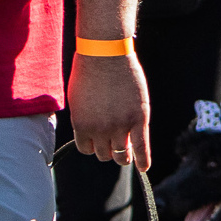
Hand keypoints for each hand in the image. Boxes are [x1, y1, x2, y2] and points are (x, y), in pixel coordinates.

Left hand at [70, 53, 152, 169]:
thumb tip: (91, 133)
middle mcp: (100, 130)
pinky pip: (142, 147)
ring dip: (123, 155)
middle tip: (113, 140)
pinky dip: (143, 160)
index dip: (93, 144)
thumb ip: (84, 118)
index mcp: (81, 125)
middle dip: (107, 148)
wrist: (105, 53)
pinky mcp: (139, 119)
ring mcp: (120, 126)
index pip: (86, 149)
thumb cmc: (88, 70)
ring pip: (121, 155)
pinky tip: (144, 167)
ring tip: (127, 151)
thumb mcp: (77, 99)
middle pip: (104, 154)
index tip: (98, 139)